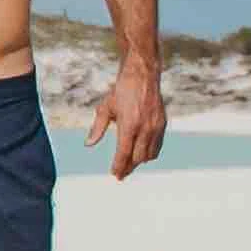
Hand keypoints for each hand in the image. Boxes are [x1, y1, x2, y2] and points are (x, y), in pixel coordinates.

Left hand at [102, 62, 166, 180]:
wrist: (142, 76)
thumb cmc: (121, 92)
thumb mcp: (105, 108)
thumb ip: (97, 128)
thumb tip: (88, 144)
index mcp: (129, 125)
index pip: (124, 153)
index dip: (119, 166)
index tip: (114, 174)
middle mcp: (145, 128)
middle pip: (138, 158)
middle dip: (128, 167)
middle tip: (120, 174)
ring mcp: (156, 127)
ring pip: (149, 155)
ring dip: (139, 162)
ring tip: (129, 165)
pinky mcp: (162, 124)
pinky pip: (157, 146)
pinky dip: (150, 154)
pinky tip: (141, 155)